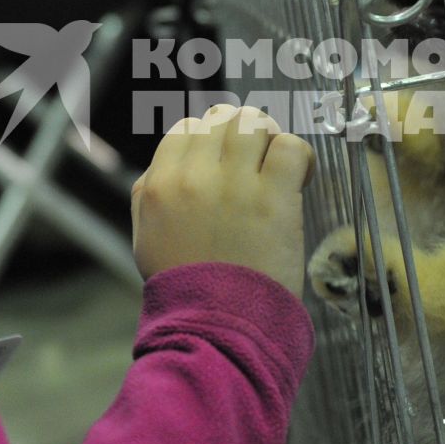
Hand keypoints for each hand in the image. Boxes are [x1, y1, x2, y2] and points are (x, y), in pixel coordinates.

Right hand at [132, 104, 315, 293]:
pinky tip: (298, 180)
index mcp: (160, 185)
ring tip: (278, 168)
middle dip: (243, 134)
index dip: (212, 139)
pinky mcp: (272, 197)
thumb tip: (167, 165)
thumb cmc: (187, 288)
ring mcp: (234, 184)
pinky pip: (290, 146)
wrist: (216, 324)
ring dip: (270, 140)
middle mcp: (194, 177)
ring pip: (255, 124)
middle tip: (258, 161)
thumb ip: (150, 194)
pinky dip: (298, 156)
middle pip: (223, 119)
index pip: (187, 128)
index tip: (228, 160)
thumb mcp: (146, 238)